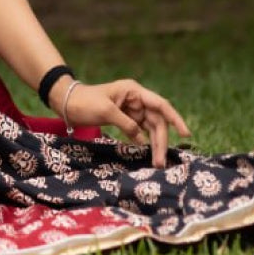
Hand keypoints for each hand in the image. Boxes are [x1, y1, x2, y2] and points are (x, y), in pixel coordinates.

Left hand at [55, 77, 191, 167]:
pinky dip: (145, 142)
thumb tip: (142, 139)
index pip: (160, 104)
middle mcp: (136, 99)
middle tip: (160, 162)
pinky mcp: (125, 119)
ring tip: (156, 163)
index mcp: (133, 91)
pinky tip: (147, 153)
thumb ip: (126, 124)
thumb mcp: (106, 111)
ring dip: (154, 145)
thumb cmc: (85, 102)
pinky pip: (141, 132)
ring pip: (150, 128)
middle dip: (161, 141)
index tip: (186, 134)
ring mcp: (131, 110)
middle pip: (157, 120)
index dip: (175, 118)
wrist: (67, 103)